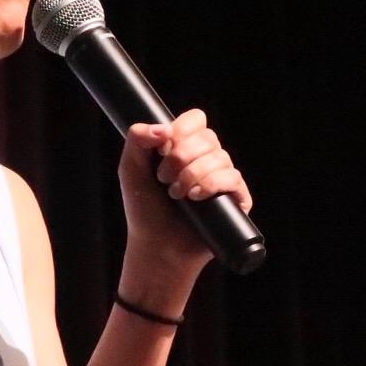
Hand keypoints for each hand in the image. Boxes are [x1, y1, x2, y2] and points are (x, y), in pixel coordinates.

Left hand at [118, 108, 253, 275]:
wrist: (157, 246)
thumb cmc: (144, 210)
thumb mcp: (130, 170)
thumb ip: (137, 140)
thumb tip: (163, 127)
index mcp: (185, 147)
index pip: (196, 120)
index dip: (181, 129)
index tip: (162, 149)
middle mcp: (207, 159)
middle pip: (208, 137)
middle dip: (181, 157)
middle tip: (163, 179)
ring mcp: (223, 178)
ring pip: (220, 157)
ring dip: (193, 174)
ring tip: (176, 195)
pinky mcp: (236, 198)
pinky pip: (233, 178)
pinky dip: (212, 184)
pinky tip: (196, 197)